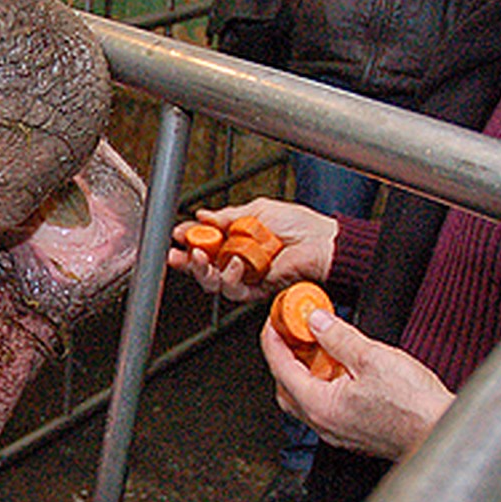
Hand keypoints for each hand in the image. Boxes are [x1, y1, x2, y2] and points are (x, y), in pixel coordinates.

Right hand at [168, 198, 336, 302]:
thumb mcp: (257, 210)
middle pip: (203, 265)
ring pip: (213, 281)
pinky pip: (234, 291)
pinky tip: (233, 264)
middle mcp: (238, 259)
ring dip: (203, 270)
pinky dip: (229, 278)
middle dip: (187, 260)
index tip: (178, 234)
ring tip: (204, 257)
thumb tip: (204, 215)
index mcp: (236, 239)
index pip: (205, 242)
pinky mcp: (257, 290)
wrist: (323, 244)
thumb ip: (227, 215)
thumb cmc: (300, 225)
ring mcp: (246, 276)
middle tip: (179, 252)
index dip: (189, 239)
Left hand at [261, 309, 451, 460]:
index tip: (274, 321)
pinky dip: (322, 385)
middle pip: (285, 386)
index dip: (273, 339)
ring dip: (304, 371)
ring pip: (304, 398)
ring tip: (315, 346)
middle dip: (283, 356)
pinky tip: (338, 370)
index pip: (279, 367)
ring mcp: (337, 432)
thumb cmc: (415, 406)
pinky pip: (324, 407)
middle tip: (290, 332)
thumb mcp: (372, 358)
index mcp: (318, 405)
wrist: (442, 433)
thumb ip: (337, 337)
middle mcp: (322, 423)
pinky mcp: (353, 434)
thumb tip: (315, 321)